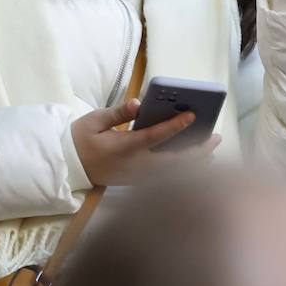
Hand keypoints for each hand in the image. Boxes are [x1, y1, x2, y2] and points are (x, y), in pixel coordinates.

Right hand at [71, 99, 220, 185]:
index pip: (156, 136)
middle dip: (198, 151)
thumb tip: (138, 103)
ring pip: (173, 174)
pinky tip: (195, 163)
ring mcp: (138, 177)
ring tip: (212, 151)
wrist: (68, 167)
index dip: (175, 126)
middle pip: (174, 162)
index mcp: (125, 147)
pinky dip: (183, 171)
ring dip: (194, 163)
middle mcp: (136, 165)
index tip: (192, 116)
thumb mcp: (94, 121)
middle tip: (216, 138)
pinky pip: (166, 179)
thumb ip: (117, 112)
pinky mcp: (137, 183)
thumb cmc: (81, 140)